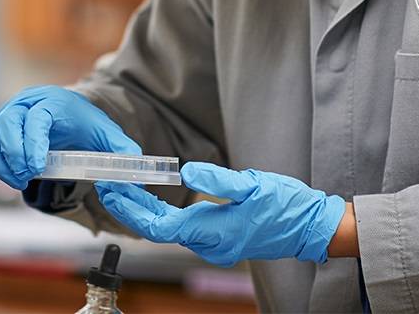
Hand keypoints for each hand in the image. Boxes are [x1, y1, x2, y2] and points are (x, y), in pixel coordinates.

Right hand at [0, 86, 140, 189]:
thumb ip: (121, 148)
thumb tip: (134, 166)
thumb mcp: (105, 132)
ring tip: (21, 180)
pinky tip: (9, 174)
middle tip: (29, 177)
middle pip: (6, 125)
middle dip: (15, 156)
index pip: (36, 118)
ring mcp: (4, 116)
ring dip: (0, 164)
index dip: (33, 142)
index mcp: (51, 102)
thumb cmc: (83, 123)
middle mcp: (23, 104)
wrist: (65, 111)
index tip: (37, 167)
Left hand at [96, 162, 345, 265]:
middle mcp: (209, 244)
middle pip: (157, 230)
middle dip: (130, 208)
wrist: (310, 227)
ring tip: (123, 187)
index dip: (132, 210)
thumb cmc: (285, 205)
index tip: (114, 191)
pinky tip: (152, 199)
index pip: (159, 227)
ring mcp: (214, 245)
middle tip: (108, 184)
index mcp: (213, 231)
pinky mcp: (218, 239)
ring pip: (167, 231)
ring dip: (143, 211)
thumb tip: (186, 174)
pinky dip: (160, 214)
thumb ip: (218, 180)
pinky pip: (181, 230)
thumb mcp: (253, 184)